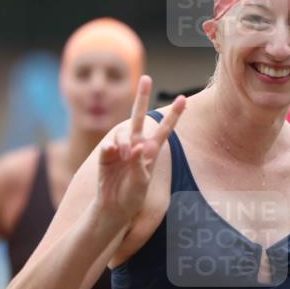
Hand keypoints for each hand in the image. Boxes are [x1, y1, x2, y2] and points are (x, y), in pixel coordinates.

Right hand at [96, 75, 185, 222]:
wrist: (113, 209)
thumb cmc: (132, 197)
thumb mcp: (142, 184)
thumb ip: (141, 165)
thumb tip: (136, 147)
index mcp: (150, 152)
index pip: (164, 130)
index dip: (174, 115)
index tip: (184, 98)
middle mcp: (135, 146)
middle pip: (138, 117)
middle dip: (142, 98)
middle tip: (146, 78)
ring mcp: (119, 150)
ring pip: (123, 133)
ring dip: (125, 143)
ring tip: (125, 156)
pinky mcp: (105, 157)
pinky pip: (107, 147)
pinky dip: (111, 149)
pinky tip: (113, 152)